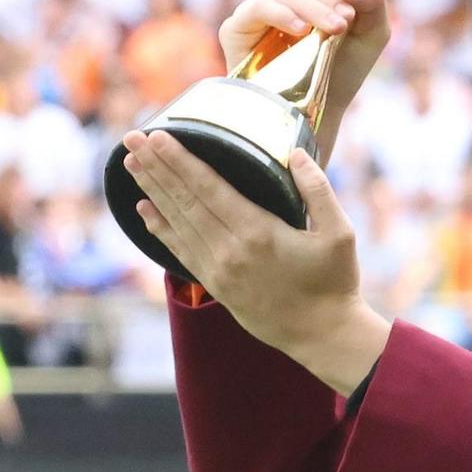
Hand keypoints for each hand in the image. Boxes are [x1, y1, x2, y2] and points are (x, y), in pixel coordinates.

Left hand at [121, 128, 388, 392]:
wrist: (323, 335)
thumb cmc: (335, 283)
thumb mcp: (340, 233)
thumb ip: (318, 190)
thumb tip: (297, 155)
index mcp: (258, 232)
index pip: (208, 188)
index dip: (180, 160)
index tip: (158, 136)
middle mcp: (230, 250)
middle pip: (184, 201)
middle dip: (157, 167)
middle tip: (131, 140)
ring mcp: (219, 270)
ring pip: (177, 223)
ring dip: (153, 191)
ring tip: (132, 164)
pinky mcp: (216, 286)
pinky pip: (180, 250)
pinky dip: (160, 227)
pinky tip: (145, 209)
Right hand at [217, 0, 390, 141]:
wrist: (323, 109)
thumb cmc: (344, 68)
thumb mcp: (373, 31)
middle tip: (344, 21)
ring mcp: (257, 8)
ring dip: (315, 8)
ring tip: (335, 31)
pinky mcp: (238, 29)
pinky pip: (258, 8)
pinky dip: (283, 15)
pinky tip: (301, 32)